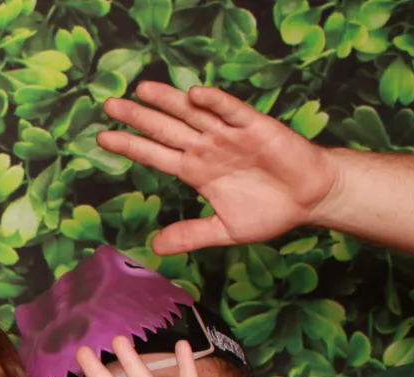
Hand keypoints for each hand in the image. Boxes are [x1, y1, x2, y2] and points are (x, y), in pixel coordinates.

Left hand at [98, 82, 339, 254]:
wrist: (311, 200)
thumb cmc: (269, 211)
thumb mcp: (224, 230)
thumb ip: (190, 235)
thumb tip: (155, 249)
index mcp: (196, 171)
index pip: (155, 155)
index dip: (130, 146)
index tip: (102, 138)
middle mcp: (207, 149)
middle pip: (166, 129)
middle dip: (138, 117)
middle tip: (109, 104)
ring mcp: (230, 136)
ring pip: (194, 114)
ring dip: (169, 101)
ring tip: (142, 90)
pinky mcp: (257, 128)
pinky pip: (233, 112)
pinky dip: (216, 102)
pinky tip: (195, 94)